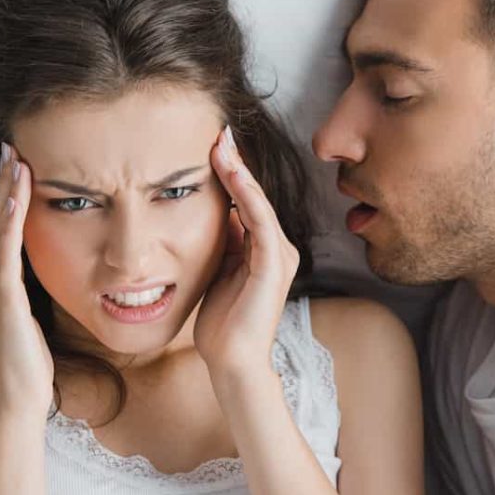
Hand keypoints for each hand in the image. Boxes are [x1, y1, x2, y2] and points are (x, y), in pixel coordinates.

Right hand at [0, 143, 53, 422]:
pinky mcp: (1, 300)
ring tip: (13, 160)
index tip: (18, 162)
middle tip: (9, 146)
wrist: (19, 397)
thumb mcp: (36, 314)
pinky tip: (15, 201)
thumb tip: (61, 266)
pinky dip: (9, 225)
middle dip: (2, 183)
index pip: (3, 227)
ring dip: (5, 193)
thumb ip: (38, 289)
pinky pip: (4, 254)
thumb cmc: (32, 360)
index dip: (8, 194)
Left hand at [194, 127, 299, 381]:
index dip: (233, 173)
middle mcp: (278, 248)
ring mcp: (279, 256)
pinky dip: (246, 193)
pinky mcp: (274, 265)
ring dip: (240, 171)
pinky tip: (231, 172)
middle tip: (220, 132)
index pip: (249, 202)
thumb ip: (226, 243)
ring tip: (222, 144)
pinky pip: (259, 220)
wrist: (233, 361)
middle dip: (237, 163)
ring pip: (258, 203)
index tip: (214, 146)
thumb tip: (223, 214)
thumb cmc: (223, 323)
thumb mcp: (220, 271)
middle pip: (255, 196)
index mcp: (266, 250)